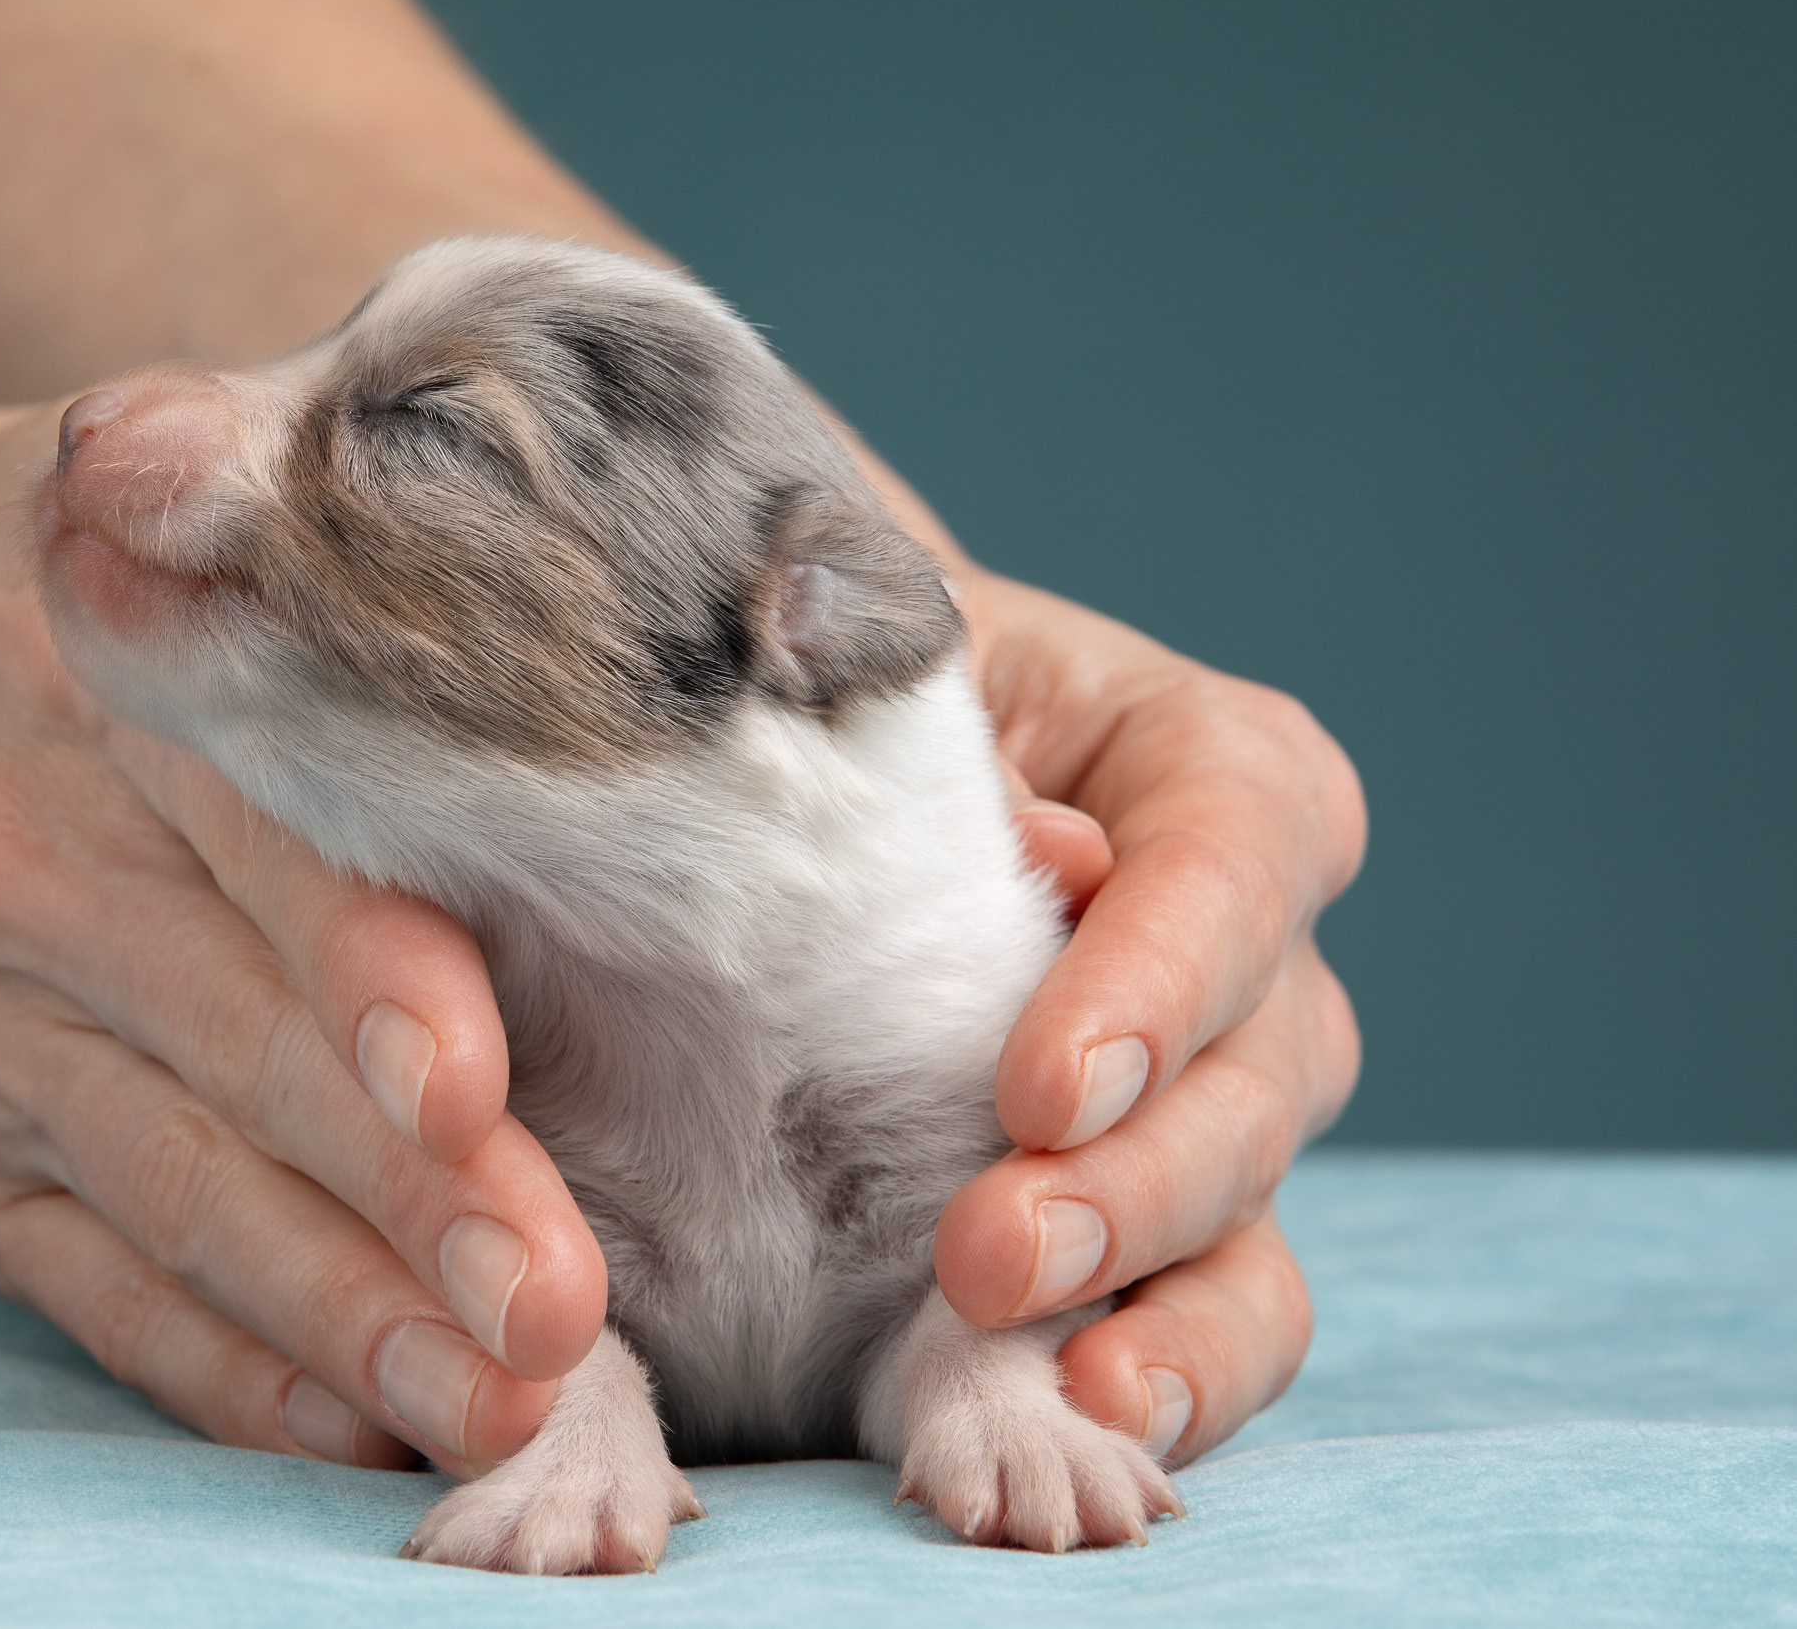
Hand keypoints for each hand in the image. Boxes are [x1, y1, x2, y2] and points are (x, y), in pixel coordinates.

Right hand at [0, 396, 608, 1476]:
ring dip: (342, 1313)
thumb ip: (309, 533)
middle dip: (409, 1197)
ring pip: (181, 1195)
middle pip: (242, 1054)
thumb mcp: (120, 494)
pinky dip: (212, 1363)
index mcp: (109, 693)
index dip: (366, 966)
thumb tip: (564, 563)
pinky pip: (85, 1279)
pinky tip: (341, 1421)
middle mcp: (30, 873)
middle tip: (555, 1308)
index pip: (260, 842)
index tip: (470, 1079)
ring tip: (491, 1401)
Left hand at [936, 573, 1366, 1464]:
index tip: (1039, 1087)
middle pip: (1260, 1066)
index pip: (1237, 857)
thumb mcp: (892, 676)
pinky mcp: (1182, 1217)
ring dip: (1163, 1303)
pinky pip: (1223, 1312)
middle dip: (1134, 1176)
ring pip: (1257, 1212)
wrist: (839, 791)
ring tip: (1076, 1388)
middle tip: (990, 1251)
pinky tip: (1097, 1424)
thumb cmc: (871, 714)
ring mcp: (1233, 1094)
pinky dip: (1173, 1375)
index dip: (1158, 979)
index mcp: (1215, 773)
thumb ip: (949, 737)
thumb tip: (1046, 853)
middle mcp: (1258, 947)